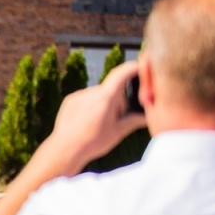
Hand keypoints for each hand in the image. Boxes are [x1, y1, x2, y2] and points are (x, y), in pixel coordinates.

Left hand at [35, 61, 146, 175]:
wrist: (65, 149)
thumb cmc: (94, 142)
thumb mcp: (119, 132)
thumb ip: (135, 120)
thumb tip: (148, 117)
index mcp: (106, 97)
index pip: (121, 74)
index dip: (132, 68)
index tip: (140, 66)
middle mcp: (91, 92)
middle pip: (112, 90)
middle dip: (118, 102)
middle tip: (115, 120)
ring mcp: (79, 95)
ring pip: (99, 95)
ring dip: (104, 104)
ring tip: (98, 124)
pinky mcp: (70, 100)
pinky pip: (86, 99)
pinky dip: (91, 106)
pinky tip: (87, 122)